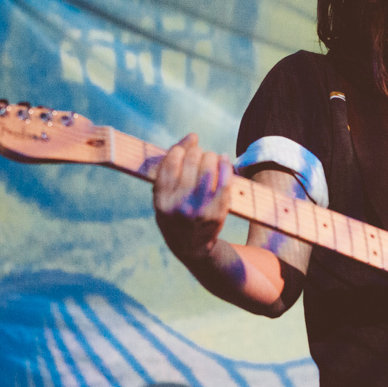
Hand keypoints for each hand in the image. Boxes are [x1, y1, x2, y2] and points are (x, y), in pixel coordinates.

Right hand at [153, 133, 234, 265]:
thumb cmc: (175, 216)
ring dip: (211, 156)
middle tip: (200, 153)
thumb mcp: (162, 199)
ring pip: (209, 168)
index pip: (170, 163)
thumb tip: (190, 138)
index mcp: (161, 200)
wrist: (192, 248)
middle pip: (191, 162)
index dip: (181, 147)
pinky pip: (225, 181)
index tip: (188, 142)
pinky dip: (226, 165)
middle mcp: (178, 205)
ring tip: (212, 157)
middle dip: (197, 151)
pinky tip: (224, 160)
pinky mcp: (217, 212)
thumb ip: (167, 172)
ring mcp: (199, 209)